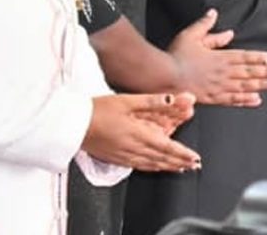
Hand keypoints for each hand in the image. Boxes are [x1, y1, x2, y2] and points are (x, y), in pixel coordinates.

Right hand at [83, 93, 199, 171]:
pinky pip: (138, 166)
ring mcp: (123, 155)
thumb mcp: (127, 101)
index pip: (167, 147)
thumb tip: (172, 99)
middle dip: (180, 162)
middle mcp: (133, 148)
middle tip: (194, 165)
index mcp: (138, 134)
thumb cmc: (97, 111)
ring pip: (151, 164)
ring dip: (168, 167)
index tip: (194, 157)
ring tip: (181, 168)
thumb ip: (153, 101)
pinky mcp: (115, 158)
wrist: (72, 125)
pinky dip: (152, 168)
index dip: (182, 153)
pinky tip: (156, 167)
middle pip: (162, 158)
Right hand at [168, 10, 266, 107]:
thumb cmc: (175, 56)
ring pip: (245, 86)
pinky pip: (232, 100)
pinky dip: (245, 100)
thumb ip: (205, 26)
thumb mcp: (190, 35)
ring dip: (261, 85)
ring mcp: (218, 86)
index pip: (244, 56)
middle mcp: (222, 72)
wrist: (163, 77)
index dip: (259, 58)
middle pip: (249, 72)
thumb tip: (214, 15)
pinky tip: (256, 100)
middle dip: (266, 71)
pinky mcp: (212, 98)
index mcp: (219, 57)